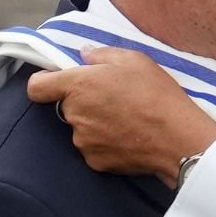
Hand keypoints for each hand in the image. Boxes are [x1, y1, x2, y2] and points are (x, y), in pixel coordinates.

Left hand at [26, 46, 215, 187]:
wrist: (178, 139)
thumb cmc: (157, 95)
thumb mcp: (135, 60)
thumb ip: (102, 54)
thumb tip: (85, 55)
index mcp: (78, 86)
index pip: (37, 86)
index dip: (45, 82)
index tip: (60, 81)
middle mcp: (74, 115)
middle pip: (67, 107)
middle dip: (85, 102)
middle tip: (115, 98)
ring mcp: (83, 141)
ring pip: (82, 128)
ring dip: (97, 123)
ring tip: (127, 119)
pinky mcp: (96, 162)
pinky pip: (94, 148)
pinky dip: (107, 143)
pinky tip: (130, 136)